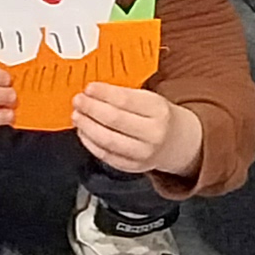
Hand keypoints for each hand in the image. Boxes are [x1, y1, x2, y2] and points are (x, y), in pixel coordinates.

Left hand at [69, 78, 199, 184]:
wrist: (177, 142)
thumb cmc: (157, 116)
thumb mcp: (150, 99)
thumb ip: (124, 96)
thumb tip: (93, 93)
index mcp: (159, 110)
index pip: (125, 100)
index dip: (103, 94)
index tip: (89, 88)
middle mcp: (153, 133)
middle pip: (115, 120)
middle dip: (91, 109)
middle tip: (78, 100)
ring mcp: (143, 153)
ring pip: (108, 140)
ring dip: (87, 127)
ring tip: (77, 116)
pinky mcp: (132, 167)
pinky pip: (106, 156)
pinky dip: (90, 143)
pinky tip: (83, 132)